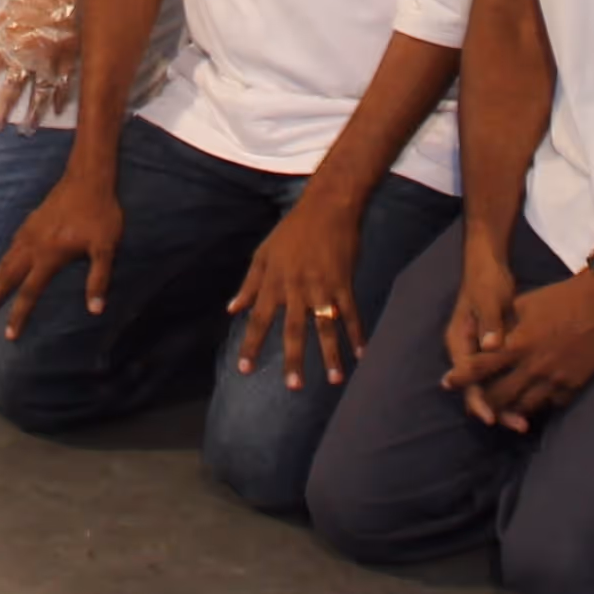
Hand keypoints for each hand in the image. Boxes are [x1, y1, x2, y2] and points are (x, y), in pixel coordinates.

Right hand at [0, 167, 125, 336]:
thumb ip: (99, 279)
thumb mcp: (105, 248)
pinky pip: (11, 246)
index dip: (18, 315)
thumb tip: (95, 310)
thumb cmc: (100, 214)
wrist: (88, 178)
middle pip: (6, 277)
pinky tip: (5, 263)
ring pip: (5, 260)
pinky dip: (3, 260)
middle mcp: (33, 245)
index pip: (28, 293)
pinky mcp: (31, 221)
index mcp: (49, 256)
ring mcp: (29, 231)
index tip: (8, 334)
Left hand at [221, 186, 373, 388]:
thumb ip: (249, 284)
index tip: (244, 369)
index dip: (251, 344)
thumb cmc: (292, 231)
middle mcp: (297, 288)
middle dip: (293, 359)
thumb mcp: (264, 254)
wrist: (327, 207)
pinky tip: (361, 353)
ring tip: (336, 379)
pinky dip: (357, 333)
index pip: (258, 319)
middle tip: (294, 386)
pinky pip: (351, 313)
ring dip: (331, 354)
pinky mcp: (344, 282)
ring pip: (326, 326)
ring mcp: (322, 286)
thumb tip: (232, 309)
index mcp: (274, 282)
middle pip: (293, 329)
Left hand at [444, 266, 593, 429]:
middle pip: (499, 396)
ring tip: (501, 413)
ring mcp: (554, 380)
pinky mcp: (572, 387)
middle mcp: (533, 366)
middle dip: (485, 403)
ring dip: (510, 411)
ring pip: (524, 407)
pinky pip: (550, 405)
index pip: (481, 365)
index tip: (447, 383)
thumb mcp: (524, 304)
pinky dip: (539, 406)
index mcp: (518, 343)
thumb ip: (503, 324)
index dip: (462, 376)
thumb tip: (485, 338)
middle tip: (476, 407)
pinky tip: (533, 405)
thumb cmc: (559, 298)